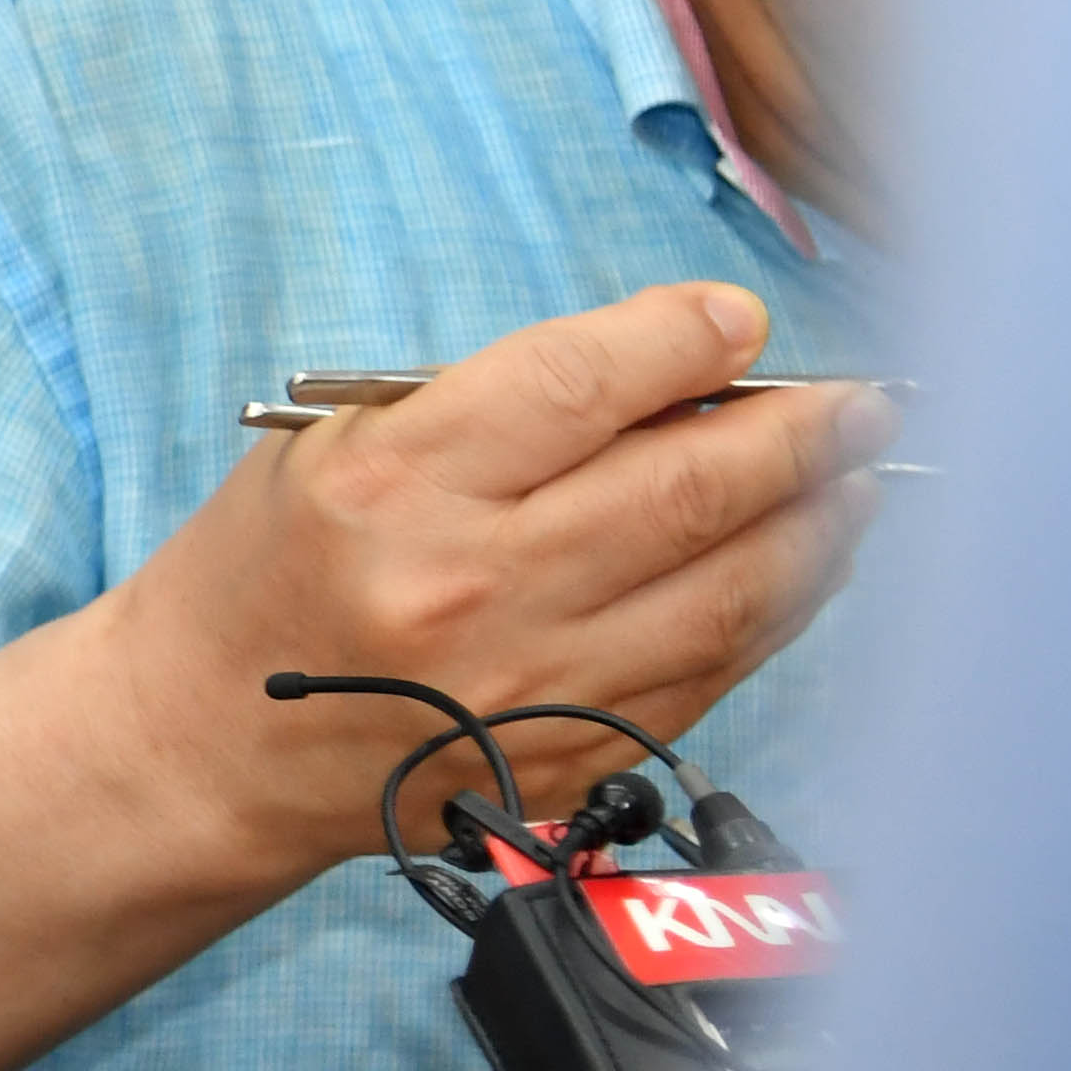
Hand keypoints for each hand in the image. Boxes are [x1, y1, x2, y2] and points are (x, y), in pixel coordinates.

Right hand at [97, 286, 884, 878]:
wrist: (206, 742)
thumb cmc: (268, 572)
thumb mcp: (334, 446)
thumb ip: (493, 410)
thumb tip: (673, 377)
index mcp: (393, 485)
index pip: (579, 385)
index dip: (681, 339)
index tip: (734, 318)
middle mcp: (470, 585)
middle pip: (687, 486)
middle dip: (801, 431)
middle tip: (863, 400)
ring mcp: (531, 682)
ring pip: (733, 586)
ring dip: (820, 519)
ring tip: (861, 473)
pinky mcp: (571, 752)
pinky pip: (716, 667)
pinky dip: (778, 605)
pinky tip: (805, 559)